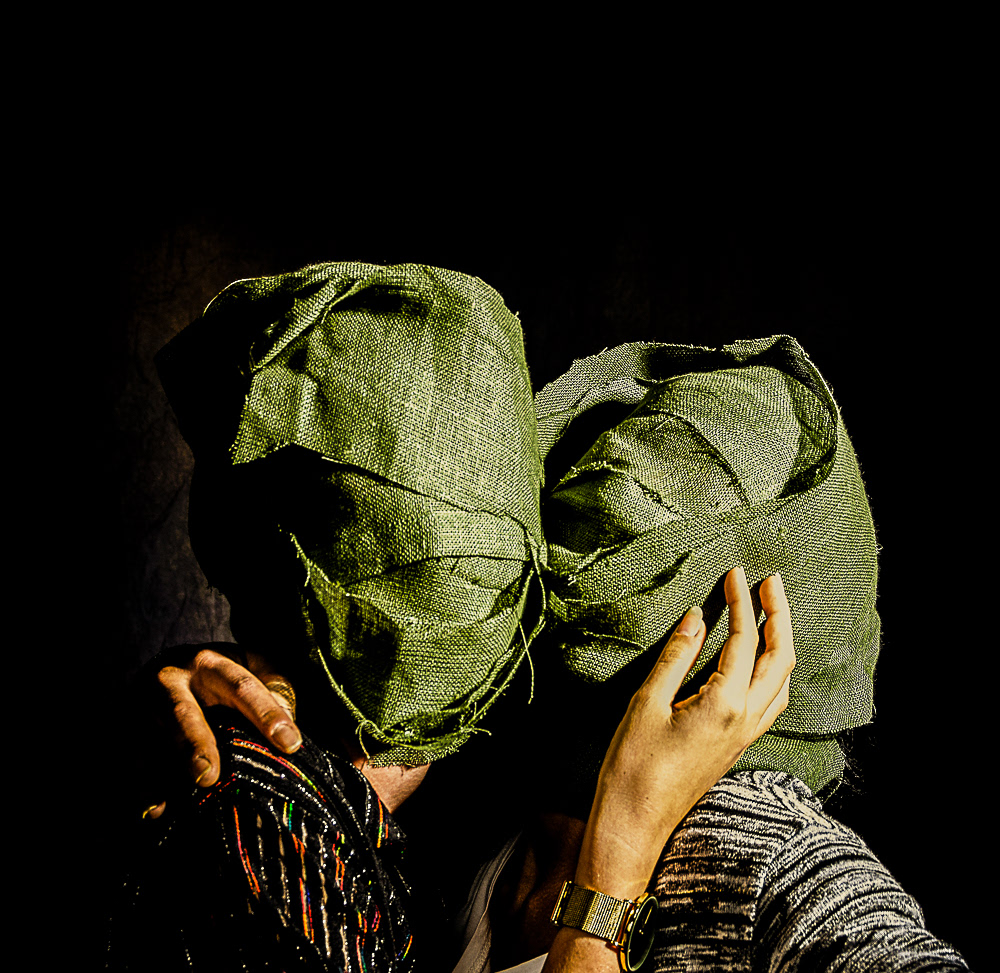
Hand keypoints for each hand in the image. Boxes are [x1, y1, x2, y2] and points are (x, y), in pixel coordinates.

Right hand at [137, 644, 302, 819]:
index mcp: (212, 664)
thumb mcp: (253, 666)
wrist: (169, 663)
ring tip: (174, 800)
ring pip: (151, 741)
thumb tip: (289, 730)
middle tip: (208, 776)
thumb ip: (275, 690)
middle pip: (183, 714)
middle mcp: (173, 682)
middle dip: (195, 744)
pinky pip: (132, 760)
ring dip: (162, 772)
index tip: (290, 744)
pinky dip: (143, 786)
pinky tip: (155, 811)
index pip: (243, 687)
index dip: (267, 714)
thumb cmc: (223, 673)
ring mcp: (144, 707)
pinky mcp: (126, 729)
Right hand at [545, 567, 793, 970]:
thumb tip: (697, 618)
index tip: (735, 572)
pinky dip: (774, 671)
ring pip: (782, 680)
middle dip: (780, 615)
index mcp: (725, 704)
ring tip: (770, 612)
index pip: (744, 640)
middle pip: (780, 658)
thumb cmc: (634, 766)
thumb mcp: (646, 702)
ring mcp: (747, 734)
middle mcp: (747, 718)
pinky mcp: (739, 744)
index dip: (741, 602)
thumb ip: (676, 656)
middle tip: (771, 582)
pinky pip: (773, 700)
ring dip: (781, 642)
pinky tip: (759, 662)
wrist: (636, 825)